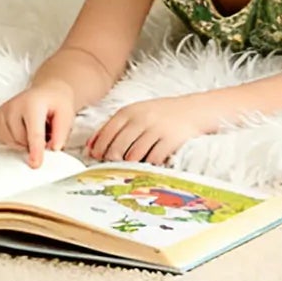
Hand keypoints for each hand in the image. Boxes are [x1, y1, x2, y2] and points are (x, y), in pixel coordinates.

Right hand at [0, 80, 77, 168]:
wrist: (47, 92)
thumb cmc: (55, 102)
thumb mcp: (67, 114)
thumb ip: (61, 133)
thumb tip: (53, 149)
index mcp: (33, 104)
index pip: (34, 132)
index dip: (35, 151)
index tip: (35, 164)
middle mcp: (15, 106)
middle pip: (22, 141)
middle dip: (34, 145)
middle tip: (46, 132)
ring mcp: (3, 111)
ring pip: (11, 143)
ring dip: (24, 143)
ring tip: (34, 129)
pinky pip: (3, 140)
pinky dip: (13, 141)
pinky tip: (23, 131)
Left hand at [87, 95, 215, 165]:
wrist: (191, 110)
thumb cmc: (158, 114)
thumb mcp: (136, 113)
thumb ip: (116, 126)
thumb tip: (91, 145)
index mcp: (130, 111)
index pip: (109, 130)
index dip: (99, 145)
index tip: (93, 157)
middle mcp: (141, 119)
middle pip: (119, 145)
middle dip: (111, 159)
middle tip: (108, 168)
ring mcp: (156, 130)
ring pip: (134, 155)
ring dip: (128, 165)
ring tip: (126, 170)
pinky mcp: (170, 141)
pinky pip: (153, 159)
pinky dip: (147, 166)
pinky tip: (145, 167)